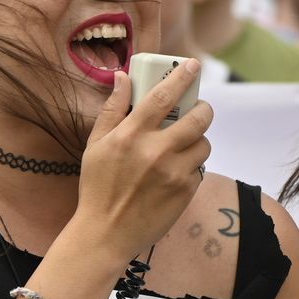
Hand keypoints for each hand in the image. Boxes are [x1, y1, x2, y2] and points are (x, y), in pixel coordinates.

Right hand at [76, 61, 211, 260]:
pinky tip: (176, 171)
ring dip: (197, 140)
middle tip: (198, 109)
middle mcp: (155, 151)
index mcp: (130, 135)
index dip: (182, 76)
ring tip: (182, 146)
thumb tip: (123, 77)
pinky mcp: (186, 191)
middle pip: (197, 118)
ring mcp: (174, 172)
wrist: (106, 233)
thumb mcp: (96, 145)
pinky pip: (200, 168)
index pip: (163, 96)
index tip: (193, 65)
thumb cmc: (97, 187)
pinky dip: (192, 165)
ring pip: (203, 144)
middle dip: (202, 109)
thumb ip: (112, 109)